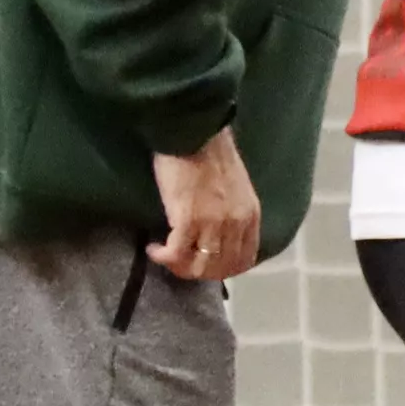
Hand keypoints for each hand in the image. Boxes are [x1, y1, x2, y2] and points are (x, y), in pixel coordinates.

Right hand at [151, 126, 262, 284]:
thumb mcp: (235, 188)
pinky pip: (177, 254)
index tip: (204, 265)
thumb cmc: (209, 154)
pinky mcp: (187, 220)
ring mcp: (213, 224)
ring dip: (179, 267)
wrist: (193, 133)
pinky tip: (153, 249)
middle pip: (222, 268)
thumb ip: (232, 211)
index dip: (223, 270)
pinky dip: (163, 257)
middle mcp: (236, 223)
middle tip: (180, 264)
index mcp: (250, 215)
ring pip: (200, 266)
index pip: (245, 260)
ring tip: (165, 256)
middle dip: (199, 272)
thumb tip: (218, 234)